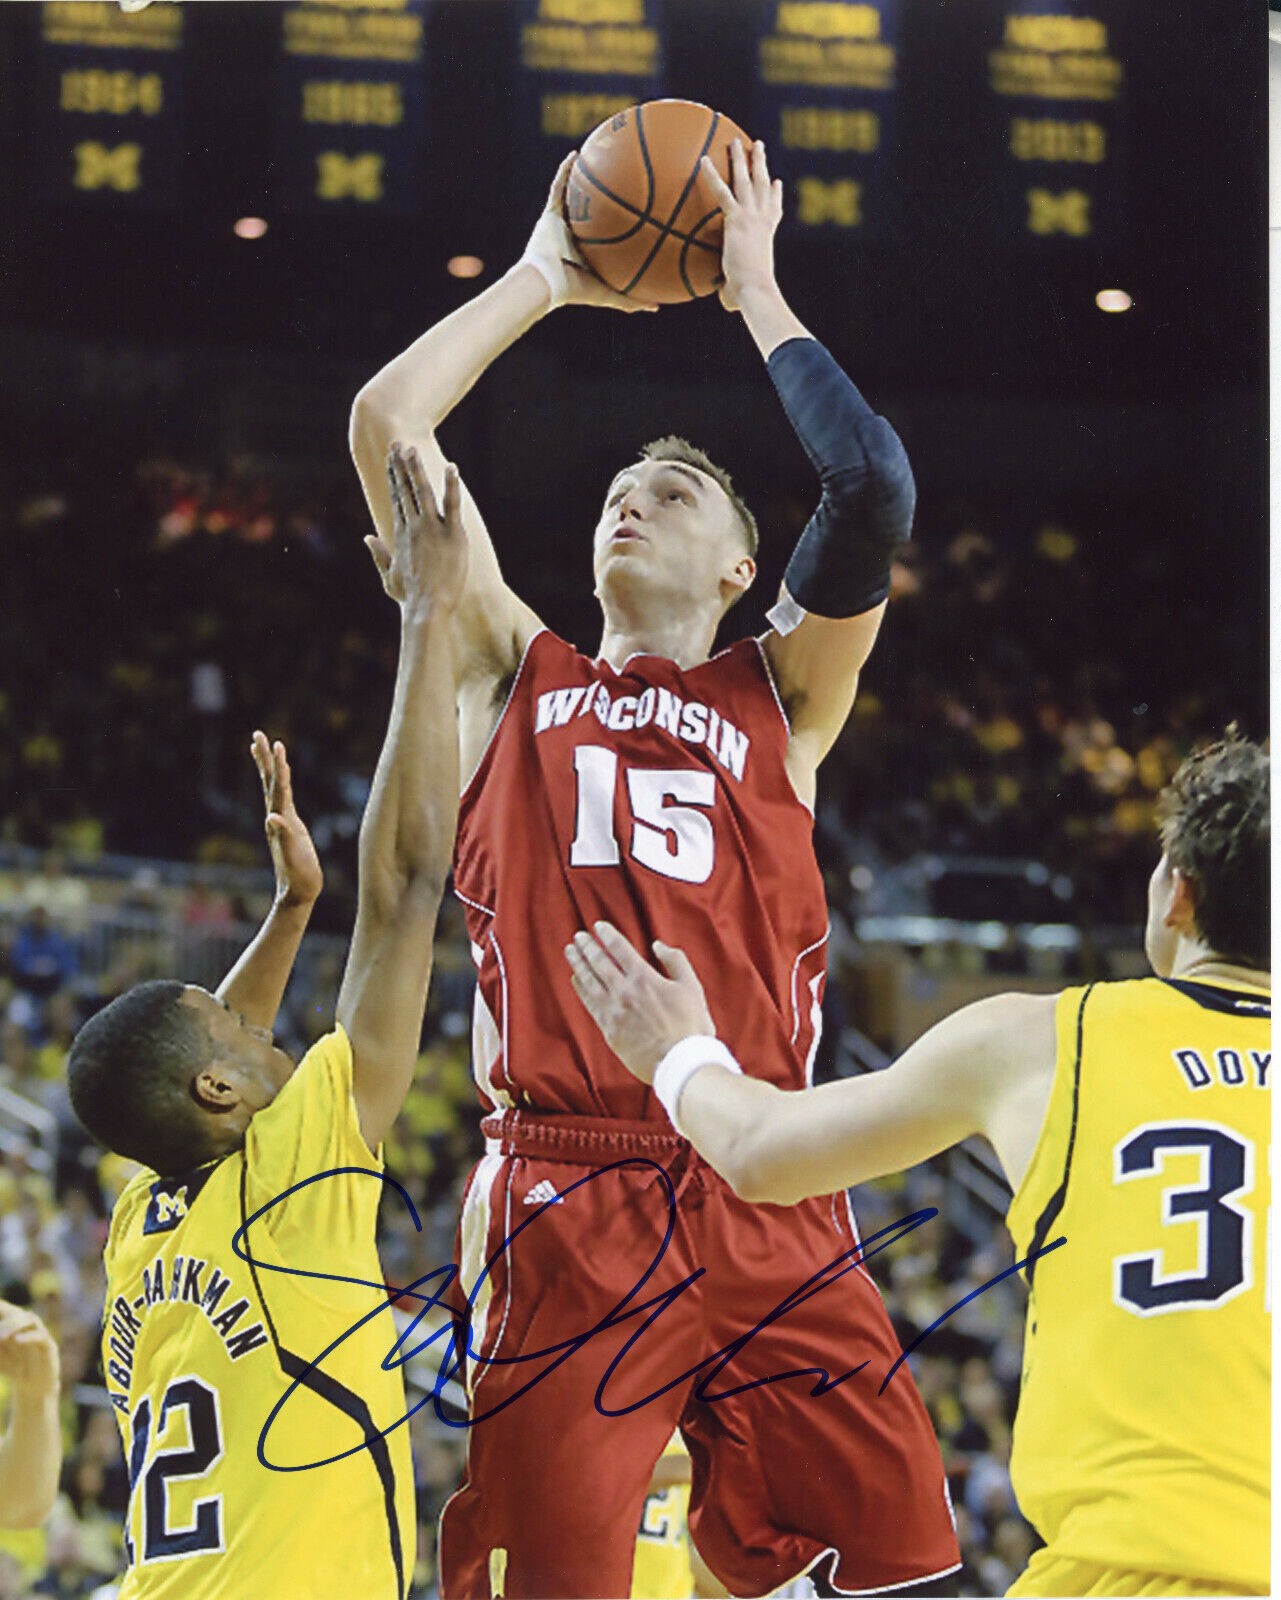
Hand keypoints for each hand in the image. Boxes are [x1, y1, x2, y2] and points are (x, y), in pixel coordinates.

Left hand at [0, 1302, 58, 1399]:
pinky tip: (18, 1340)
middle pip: (18, 1312)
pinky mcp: (49, 1346)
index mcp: (16, 1326)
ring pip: (31, 1319)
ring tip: (2, 1337)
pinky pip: (41, 1336)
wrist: (33, 1388)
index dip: (1, 1306)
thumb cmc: (14, 1369)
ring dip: (15, 1324)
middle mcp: (29, 1327)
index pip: (9, 1310)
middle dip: (5, 1317)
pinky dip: (29, 1337)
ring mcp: (40, 1334)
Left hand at [251, 732, 321, 909]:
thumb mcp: (292, 858)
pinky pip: (281, 797)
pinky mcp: (288, 826)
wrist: (297, 893)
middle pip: (269, 782)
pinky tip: (279, 777)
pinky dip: (279, 782)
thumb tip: (271, 817)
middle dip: (265, 758)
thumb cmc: (299, 878)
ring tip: (261, 746)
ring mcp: (281, 821)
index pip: (279, 788)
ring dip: (268, 766)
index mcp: (281, 821)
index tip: (277, 744)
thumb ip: (283, 838)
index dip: (279, 766)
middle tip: (258, 734)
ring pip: (272, 787)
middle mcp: (277, 817)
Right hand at [366, 444, 468, 614]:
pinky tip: (451, 468)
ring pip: (423, 491)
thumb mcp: (388, 576)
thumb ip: (378, 554)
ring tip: (411, 448)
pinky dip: (451, 485)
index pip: (396, 498)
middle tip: (397, 443)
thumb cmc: (410, 597)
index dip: (393, 477)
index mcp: (400, 534)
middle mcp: (413, 527)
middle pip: (405, 490)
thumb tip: (367, 537)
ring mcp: (432, 529)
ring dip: (416, 469)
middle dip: (400, 465)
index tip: (390, 460)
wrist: (426, 608)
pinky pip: (452, 505)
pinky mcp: (452, 535)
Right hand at [521, 153, 656, 313]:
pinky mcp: (548, 215)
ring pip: (575, 197)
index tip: (637, 214)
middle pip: (593, 214)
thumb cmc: (576, 290)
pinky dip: (564, 171)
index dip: (619, 226)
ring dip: (583, 180)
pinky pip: (557, 187)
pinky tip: (574, 155)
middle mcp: (575, 236)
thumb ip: (632, 300)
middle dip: (605, 201)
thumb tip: (658, 307)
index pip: (606, 236)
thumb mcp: (610, 294)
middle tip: (623, 183)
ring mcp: (561, 224)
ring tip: (597, 158)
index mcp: (588, 253)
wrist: (547, 282)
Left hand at [564, 921, 714, 1081]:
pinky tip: (576, 980)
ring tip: (571, 952)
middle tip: (578, 936)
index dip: (607, 935)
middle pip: (599, 963)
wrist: (681, 1063)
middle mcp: (624, 992)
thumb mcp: (692, 987)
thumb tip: (658, 945)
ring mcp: (613, 1012)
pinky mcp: (609, 1030)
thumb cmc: (691, 1026)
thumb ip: (676, 961)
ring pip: (589, 982)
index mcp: (644, 978)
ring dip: (578, 964)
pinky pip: (589, 1004)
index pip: (619, 949)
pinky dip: (581, 989)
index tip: (598, 926)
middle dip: (587, 946)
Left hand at [699, 139, 782, 313]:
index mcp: (767, 234)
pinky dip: (711, 175)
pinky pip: (721, 191)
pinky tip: (701, 159)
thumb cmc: (749, 296)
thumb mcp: (742, 290)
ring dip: (741, 158)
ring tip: (735, 140)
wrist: (754, 289)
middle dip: (761, 163)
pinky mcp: (737, 218)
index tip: (777, 183)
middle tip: (758, 146)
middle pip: (764, 184)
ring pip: (747, 179)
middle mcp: (763, 220)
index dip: (776, 196)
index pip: (773, 211)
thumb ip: (732, 291)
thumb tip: (726, 304)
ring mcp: (752, 216)